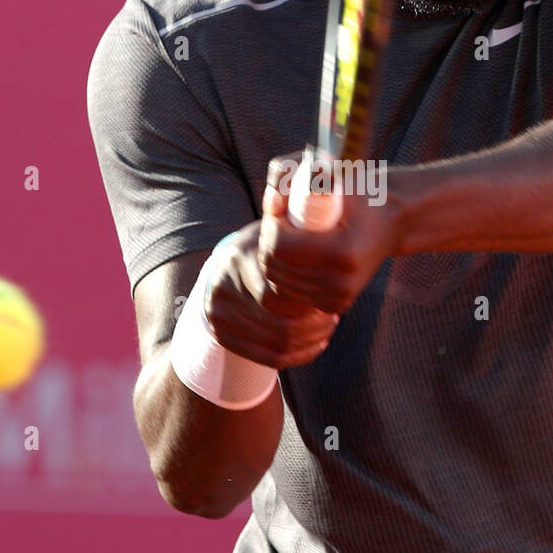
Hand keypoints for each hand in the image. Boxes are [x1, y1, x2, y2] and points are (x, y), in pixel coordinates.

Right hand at [204, 219, 337, 368]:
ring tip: (327, 327)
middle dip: (312, 324)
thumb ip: (289, 217)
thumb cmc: (264, 247)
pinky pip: (266, 357)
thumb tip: (295, 195)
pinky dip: (297, 355)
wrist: (227, 268)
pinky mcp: (221, 334)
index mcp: (237, 257)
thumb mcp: (275, 229)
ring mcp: (218, 314)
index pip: (277, 292)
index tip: (329, 296)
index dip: (309, 300)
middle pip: (277, 322)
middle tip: (333, 316)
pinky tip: (317, 343)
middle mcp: (221, 286)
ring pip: (275, 343)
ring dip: (309, 340)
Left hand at [257, 153, 396, 314]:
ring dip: (275, 260)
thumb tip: (270, 200)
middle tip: (283, 223)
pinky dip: (288, 277)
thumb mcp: (329, 176)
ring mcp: (340, 296)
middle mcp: (341, 281)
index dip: (271, 225)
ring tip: (291, 238)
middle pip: (274, 266)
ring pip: (279, 283)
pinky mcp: (336, 304)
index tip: (280, 209)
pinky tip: (300, 259)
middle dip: (269, 242)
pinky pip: (292, 294)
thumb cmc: (358, 194)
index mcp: (341, 252)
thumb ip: (293, 177)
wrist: (391, 221)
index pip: (278, 246)